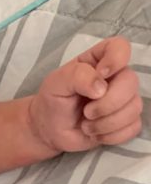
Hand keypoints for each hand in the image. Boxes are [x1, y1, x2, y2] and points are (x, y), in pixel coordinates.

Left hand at [30, 36, 141, 153]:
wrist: (50, 129)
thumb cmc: (54, 100)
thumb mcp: (57, 83)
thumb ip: (77, 76)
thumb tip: (101, 88)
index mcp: (99, 60)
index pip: (121, 47)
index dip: (115, 60)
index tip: (101, 75)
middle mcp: (116, 77)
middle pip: (131, 82)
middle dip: (107, 103)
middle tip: (86, 112)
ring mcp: (124, 99)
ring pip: (133, 108)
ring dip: (106, 123)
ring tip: (87, 125)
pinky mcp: (126, 121)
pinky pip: (133, 127)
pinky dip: (111, 135)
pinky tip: (96, 133)